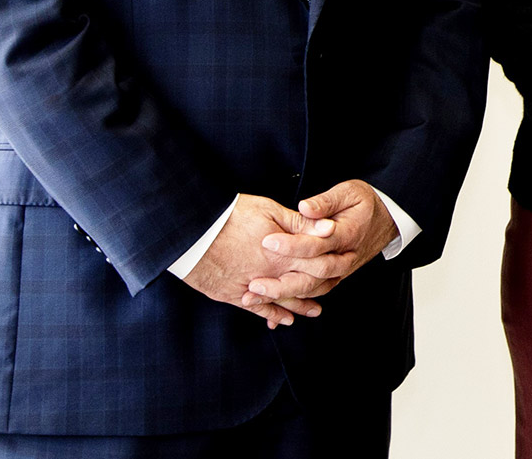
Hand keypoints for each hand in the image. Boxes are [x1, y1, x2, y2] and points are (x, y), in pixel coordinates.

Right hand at [180, 195, 324, 327]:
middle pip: (302, 286)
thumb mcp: (268, 211)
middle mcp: (270, 274)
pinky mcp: (232, 294)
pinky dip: (272, 315)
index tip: (342, 265)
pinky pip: (257, 309)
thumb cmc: (228, 216)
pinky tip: (283, 320)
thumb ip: (300, 223)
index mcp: (283, 253)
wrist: (189, 233)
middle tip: (333, 291)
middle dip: (319, 289)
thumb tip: (330, 229)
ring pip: (282, 300)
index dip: (331, 265)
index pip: (316, 264)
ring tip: (314, 311)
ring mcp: (251, 287)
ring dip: (300, 306)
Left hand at [246, 179, 398, 304]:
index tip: (267, 242)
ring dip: (284, 296)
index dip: (292, 245)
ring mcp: (342, 270)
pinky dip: (294, 301)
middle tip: (254, 283)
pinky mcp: (337, 276)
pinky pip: (315, 292)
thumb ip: (326, 202)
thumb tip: (304, 207)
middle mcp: (346, 257)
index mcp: (348, 234)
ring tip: (255, 296)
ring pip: (313, 289)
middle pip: (314, 275)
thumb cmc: (365, 203)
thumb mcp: (349, 192)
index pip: (318, 244)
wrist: (389, 219)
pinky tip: (272, 307)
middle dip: (283, 283)